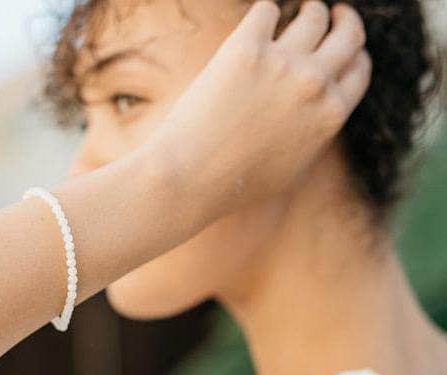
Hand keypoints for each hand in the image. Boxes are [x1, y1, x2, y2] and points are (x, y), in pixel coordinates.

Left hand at [143, 0, 371, 226]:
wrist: (191, 178)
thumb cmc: (233, 184)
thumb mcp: (289, 168)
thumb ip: (311, 135)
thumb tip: (315, 116)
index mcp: (330, 115)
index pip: (358, 70)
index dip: (354, 55)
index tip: (344, 47)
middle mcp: (315, 84)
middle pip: (348, 34)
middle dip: (343, 21)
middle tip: (334, 13)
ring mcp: (283, 63)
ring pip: (313, 15)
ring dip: (310, 10)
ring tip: (296, 12)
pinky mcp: (246, 48)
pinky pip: (266, 11)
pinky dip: (265, 15)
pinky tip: (256, 26)